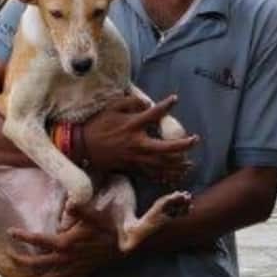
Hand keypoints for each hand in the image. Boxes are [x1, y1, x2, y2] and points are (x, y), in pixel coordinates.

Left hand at [10, 213, 121, 276]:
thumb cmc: (110, 224)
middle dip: (21, 262)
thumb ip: (81, 210)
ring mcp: (74, 268)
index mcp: (68, 242)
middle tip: (7, 257)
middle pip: (39, 263)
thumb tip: (70, 204)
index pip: (40, 241)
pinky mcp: (81, 273)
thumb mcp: (97, 213)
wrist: (127, 243)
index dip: (24, 236)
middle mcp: (68, 258)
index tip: (10, 232)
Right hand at [83, 95, 197, 185]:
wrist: (81, 147)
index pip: (154, 114)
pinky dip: (162, 175)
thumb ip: (130, 102)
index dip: (166, 106)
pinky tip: (172, 176)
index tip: (175, 99)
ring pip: (161, 163)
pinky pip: (150, 173)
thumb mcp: (111, 108)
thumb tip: (147, 103)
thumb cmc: (96, 126)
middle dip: (182, 145)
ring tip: (189, 163)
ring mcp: (135, 157)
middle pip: (166, 147)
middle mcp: (137, 143)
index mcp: (132, 126)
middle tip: (195, 141)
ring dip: (177, 164)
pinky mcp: (130, 167)